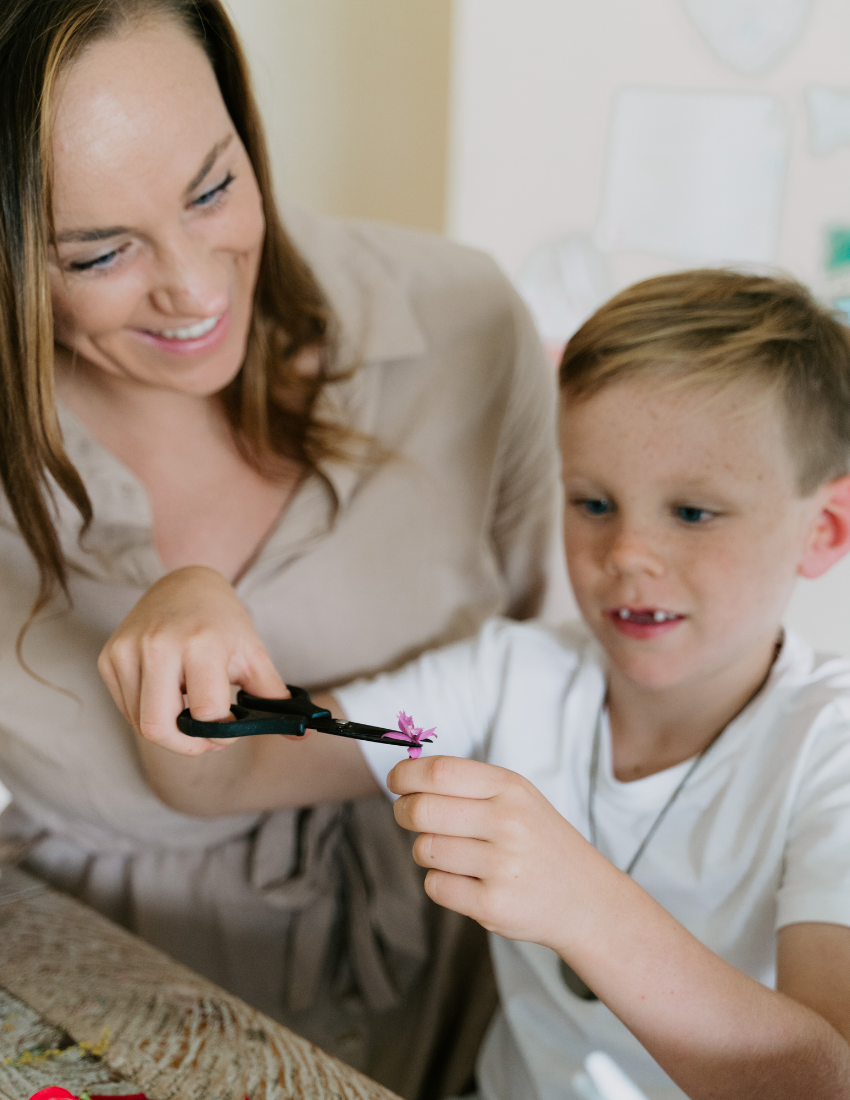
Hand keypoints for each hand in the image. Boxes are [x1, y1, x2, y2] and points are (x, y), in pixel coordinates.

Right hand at [98, 566, 286, 755]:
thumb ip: (273, 696)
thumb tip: (300, 734)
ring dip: (169, 729)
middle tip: (206, 738)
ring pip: (140, 724)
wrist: (185, 583)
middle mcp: (158, 645)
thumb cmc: (223, 622)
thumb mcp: (253, 654)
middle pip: (159, 728)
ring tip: (189, 709)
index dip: (221, 735)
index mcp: (201, 643)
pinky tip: (168, 695)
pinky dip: (148, 714)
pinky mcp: (109, 657)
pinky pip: (126, 709)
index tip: (230, 732)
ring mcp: (127, 649)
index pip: (204, 714)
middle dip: (187, 745)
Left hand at [388, 755, 598, 951]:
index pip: (440, 771)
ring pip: (424, 850)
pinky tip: (466, 881)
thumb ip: (467, 785)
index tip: (396, 781)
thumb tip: (405, 775)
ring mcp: (501, 865)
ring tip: (454, 854)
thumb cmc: (539, 842)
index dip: (406, 774)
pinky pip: (435, 886)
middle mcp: (507, 822)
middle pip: (423, 809)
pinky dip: (440, 883)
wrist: (586, 899)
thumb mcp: (518, 799)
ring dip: (425, 852)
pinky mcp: (492, 904)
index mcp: (510, 788)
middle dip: (404, 812)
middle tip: (408, 815)